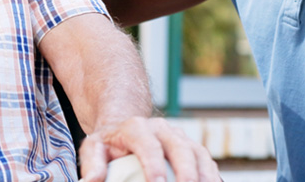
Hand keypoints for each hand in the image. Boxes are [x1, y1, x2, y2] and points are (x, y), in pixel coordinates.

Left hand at [78, 116, 217, 181]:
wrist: (127, 129)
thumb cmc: (109, 144)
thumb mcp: (93, 148)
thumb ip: (92, 163)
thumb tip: (93, 181)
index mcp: (136, 127)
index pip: (148, 144)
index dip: (154, 164)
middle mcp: (162, 129)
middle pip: (180, 147)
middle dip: (186, 170)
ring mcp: (180, 137)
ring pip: (198, 153)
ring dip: (205, 175)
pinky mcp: (192, 149)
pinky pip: (207, 162)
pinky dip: (212, 176)